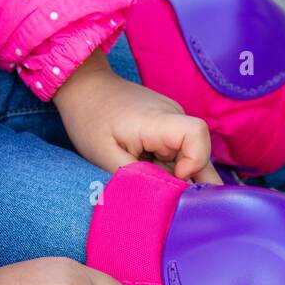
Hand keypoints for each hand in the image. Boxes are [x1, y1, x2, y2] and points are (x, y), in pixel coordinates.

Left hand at [54, 49, 221, 183]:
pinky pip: (179, 152)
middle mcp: (172, 116)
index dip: (195, 161)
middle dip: (189, 180)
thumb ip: (137, 178)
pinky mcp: (167, 127)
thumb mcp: (105, 156)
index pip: (197, 135)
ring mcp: (172, 120)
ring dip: (176, 176)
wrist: (85, 86)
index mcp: (156, 120)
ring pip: (190, 156)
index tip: (174, 178)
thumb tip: (166, 197)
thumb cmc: (89, 119)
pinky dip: (170, 169)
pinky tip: (151, 174)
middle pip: (199, 152)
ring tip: (152, 184)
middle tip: (167, 198)